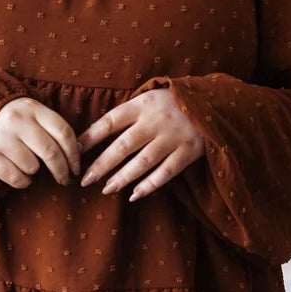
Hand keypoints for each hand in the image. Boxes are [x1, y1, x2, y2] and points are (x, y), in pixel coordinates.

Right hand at [0, 97, 80, 188]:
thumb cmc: (19, 120)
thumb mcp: (36, 115)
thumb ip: (55, 129)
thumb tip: (78, 152)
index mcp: (33, 109)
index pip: (63, 132)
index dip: (74, 154)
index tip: (76, 167)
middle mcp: (17, 121)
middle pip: (51, 152)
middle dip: (62, 170)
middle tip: (65, 179)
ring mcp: (2, 139)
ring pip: (32, 167)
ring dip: (36, 171)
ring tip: (31, 165)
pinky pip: (17, 179)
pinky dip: (23, 181)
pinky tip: (20, 172)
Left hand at [76, 88, 204, 201]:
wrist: (215, 101)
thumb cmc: (174, 101)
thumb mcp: (150, 97)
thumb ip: (129, 112)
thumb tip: (95, 133)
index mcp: (143, 105)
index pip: (110, 122)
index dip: (91, 137)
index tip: (75, 150)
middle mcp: (156, 122)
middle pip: (123, 146)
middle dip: (102, 165)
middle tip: (85, 180)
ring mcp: (173, 138)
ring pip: (142, 163)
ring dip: (122, 178)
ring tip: (107, 189)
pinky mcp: (188, 152)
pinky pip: (165, 173)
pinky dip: (149, 186)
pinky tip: (135, 195)